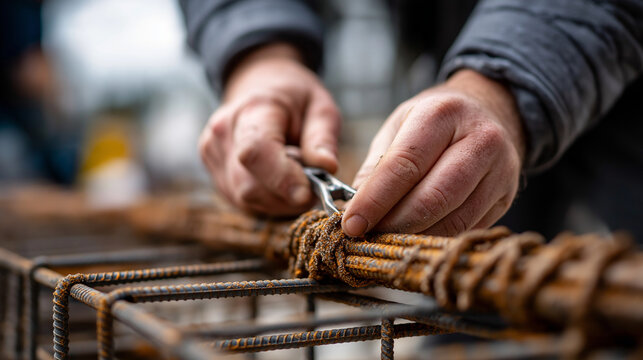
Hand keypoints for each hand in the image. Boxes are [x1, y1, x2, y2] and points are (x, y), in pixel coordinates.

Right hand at [199, 43, 340, 214]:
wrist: (259, 86)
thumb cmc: (293, 99)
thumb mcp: (320, 107)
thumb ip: (323, 138)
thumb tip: (327, 168)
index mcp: (253, 109)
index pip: (256, 152)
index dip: (281, 179)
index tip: (307, 194)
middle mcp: (223, 133)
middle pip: (249, 185)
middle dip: (287, 195)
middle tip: (314, 182)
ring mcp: (212, 154)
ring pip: (246, 199)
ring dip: (280, 200)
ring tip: (295, 175)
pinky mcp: (214, 172)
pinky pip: (243, 201)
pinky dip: (268, 200)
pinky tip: (279, 180)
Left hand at [342, 70, 525, 235]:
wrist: (491, 112)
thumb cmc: (434, 122)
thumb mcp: (399, 127)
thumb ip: (376, 167)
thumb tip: (355, 212)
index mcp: (442, 114)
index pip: (404, 165)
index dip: (375, 200)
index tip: (352, 224)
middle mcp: (479, 139)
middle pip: (432, 198)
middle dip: (394, 225)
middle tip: (368, 237)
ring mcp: (500, 170)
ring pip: (453, 220)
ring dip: (414, 237)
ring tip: (388, 240)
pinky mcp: (507, 196)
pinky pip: (467, 229)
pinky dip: (436, 238)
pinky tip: (415, 238)